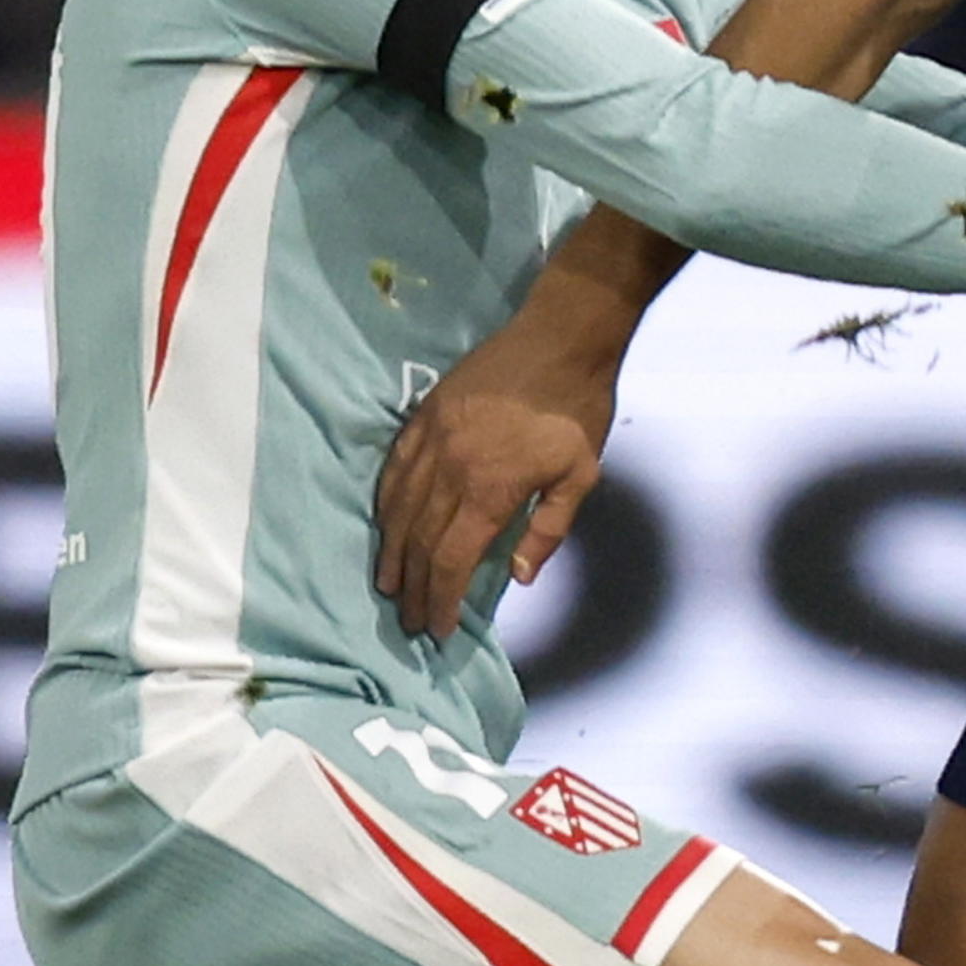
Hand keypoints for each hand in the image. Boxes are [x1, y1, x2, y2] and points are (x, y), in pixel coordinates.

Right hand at [375, 307, 622, 639]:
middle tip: (408, 620)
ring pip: (399, 509)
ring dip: (391, 553)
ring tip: (388, 584)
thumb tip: (518, 576)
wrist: (559, 337)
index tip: (438, 628)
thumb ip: (548, 530)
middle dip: (412, 587)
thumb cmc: (577, 409)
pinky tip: (385, 526)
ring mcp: (430, 440)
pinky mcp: (422, 417)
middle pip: (419, 542)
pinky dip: (385, 505)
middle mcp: (450, 470)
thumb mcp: (581, 475)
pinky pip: (393, 470)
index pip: (452, 560)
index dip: (441, 599)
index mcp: (489, 489)